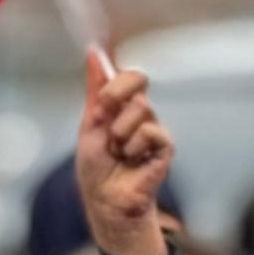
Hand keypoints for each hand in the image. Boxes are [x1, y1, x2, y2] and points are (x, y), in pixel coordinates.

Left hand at [76, 52, 178, 254]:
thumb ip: (95, 89)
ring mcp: (153, 129)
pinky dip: (135, 145)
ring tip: (117, 152)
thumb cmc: (96, 169)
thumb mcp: (88, 124)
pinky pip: (152, 131)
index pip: (127, 74)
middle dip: (116, 94)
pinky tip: (132, 159)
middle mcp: (139, 114)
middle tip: (104, 116)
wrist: (105, 201)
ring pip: (140, 109)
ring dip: (119, 132)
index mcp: (120, 106)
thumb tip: (94, 53)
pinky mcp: (164, 147)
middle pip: (138, 79)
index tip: (100, 94)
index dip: (115, 78)